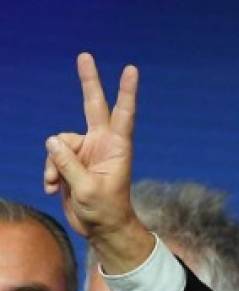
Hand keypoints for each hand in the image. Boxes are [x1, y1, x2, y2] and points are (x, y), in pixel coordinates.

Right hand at [44, 53, 153, 272]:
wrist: (101, 228)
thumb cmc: (105, 211)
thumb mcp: (87, 190)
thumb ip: (69, 164)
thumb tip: (52, 141)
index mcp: (116, 148)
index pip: (123, 114)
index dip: (126, 92)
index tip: (131, 70)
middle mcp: (102, 144)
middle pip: (93, 106)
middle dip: (88, 82)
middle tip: (85, 55)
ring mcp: (86, 151)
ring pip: (59, 142)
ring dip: (53, 163)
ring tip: (55, 183)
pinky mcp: (72, 161)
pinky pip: (53, 156)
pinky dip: (49, 172)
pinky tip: (52, 187)